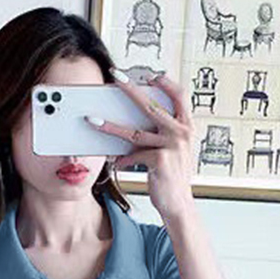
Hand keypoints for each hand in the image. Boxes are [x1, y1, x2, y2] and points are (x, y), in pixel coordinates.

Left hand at [85, 70, 195, 220]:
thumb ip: (160, 134)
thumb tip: (133, 120)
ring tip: (93, 121)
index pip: (180, 96)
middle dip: (130, 89)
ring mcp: (172, 146)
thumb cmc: (172, 176)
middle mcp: (181, 133)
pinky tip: (117, 163)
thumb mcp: (172, 150)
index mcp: (186, 126)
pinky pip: (134, 155)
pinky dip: (123, 159)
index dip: (166, 83)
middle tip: (115, 77)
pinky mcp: (161, 160)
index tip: (150, 75)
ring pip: (135, 132)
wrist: (178, 204)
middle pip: (151, 106)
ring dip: (110, 126)